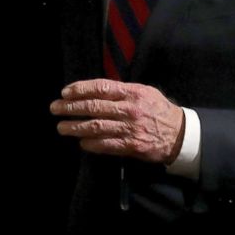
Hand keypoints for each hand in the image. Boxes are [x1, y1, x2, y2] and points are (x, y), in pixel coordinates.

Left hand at [51, 79, 184, 163]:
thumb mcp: (144, 92)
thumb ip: (122, 91)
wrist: (180, 134)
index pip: (101, 88)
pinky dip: (91, 144)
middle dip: (71, 107)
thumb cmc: (159, 110)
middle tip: (55, 108)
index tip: (65, 92)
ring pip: (96, 127)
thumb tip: (96, 91)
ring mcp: (129, 129)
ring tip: (61, 127)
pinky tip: (81, 142)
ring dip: (75, 127)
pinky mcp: (131, 146)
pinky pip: (106, 145)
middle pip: (94, 107)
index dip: (80, 89)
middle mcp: (129, 109)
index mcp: (132, 92)